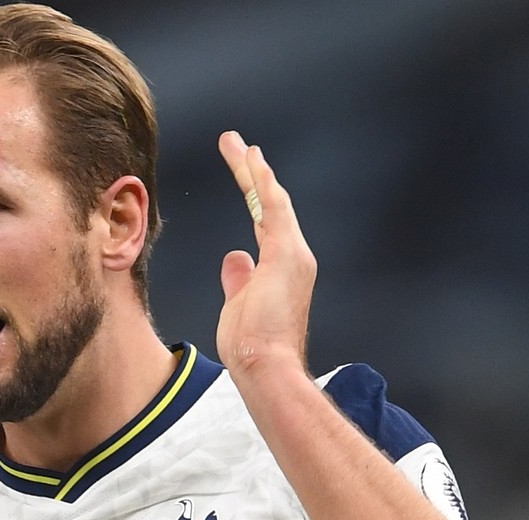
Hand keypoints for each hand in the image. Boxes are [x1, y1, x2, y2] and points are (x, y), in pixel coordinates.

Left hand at [214, 132, 315, 374]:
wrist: (266, 365)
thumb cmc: (252, 345)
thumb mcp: (239, 303)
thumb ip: (239, 278)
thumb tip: (235, 257)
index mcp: (282, 268)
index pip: (265, 222)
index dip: (255, 195)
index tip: (245, 171)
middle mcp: (293, 256)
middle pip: (269, 204)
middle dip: (253, 174)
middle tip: (236, 145)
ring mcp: (292, 254)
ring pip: (271, 200)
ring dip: (253, 170)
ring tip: (236, 144)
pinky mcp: (286, 255)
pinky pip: (274, 209)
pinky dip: (263, 183)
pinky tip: (253, 161)